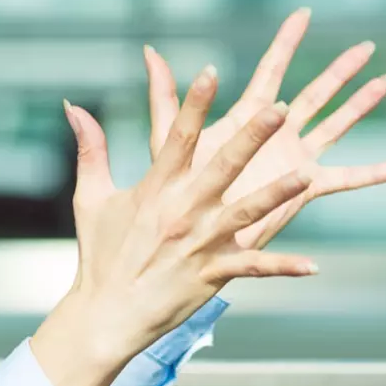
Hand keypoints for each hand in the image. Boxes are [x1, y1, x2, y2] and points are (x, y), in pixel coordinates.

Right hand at [31, 69, 317, 385]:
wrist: (106, 314)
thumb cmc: (99, 255)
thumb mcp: (90, 197)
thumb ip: (90, 148)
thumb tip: (73, 105)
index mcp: (155, 188)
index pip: (178, 136)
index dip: (195, 102)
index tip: (211, 71)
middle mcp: (182, 211)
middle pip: (223, 166)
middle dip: (252, 136)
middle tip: (279, 108)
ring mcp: (200, 244)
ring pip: (247, 213)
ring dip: (278, 194)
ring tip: (307, 174)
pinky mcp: (213, 275)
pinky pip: (253, 269)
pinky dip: (282, 268)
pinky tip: (312, 265)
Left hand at [144, 8, 385, 249]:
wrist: (184, 236)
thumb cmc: (171, 190)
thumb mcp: (167, 136)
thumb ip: (164, 95)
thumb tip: (149, 51)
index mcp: (245, 118)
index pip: (270, 71)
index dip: (285, 42)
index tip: (303, 13)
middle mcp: (274, 135)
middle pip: (314, 93)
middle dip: (339, 70)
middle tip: (367, 45)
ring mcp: (292, 160)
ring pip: (336, 124)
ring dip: (361, 105)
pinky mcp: (303, 188)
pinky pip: (347, 178)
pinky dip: (376, 173)